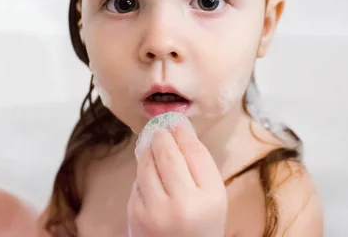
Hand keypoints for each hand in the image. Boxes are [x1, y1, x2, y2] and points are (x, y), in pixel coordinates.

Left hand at [127, 121, 226, 236]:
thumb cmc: (201, 224)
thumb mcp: (212, 197)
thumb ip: (199, 166)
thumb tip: (179, 129)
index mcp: (210, 198)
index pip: (195, 153)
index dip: (183, 133)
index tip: (177, 122)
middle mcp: (183, 204)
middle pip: (168, 156)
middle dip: (161, 137)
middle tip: (160, 129)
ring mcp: (155, 211)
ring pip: (146, 166)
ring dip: (147, 151)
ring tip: (151, 146)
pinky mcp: (135, 216)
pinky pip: (137, 183)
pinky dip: (142, 175)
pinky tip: (149, 175)